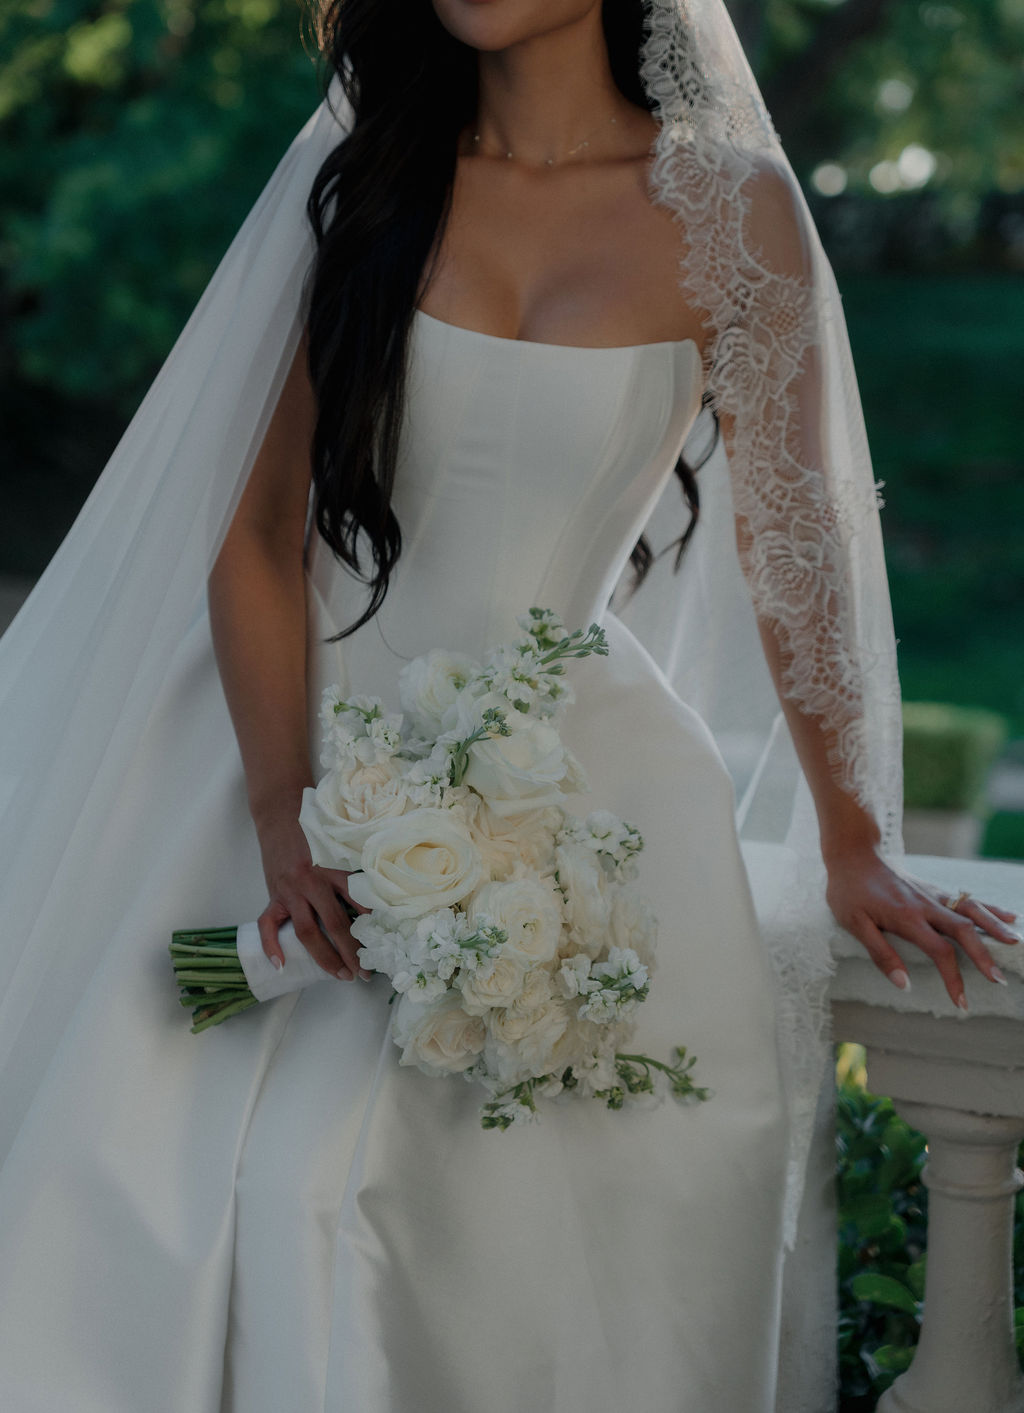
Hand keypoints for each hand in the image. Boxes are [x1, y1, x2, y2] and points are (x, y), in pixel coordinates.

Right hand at [256, 814, 370, 981]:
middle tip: (365, 974)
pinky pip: (268, 925)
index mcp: (335, 868)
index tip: (384, 947)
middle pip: (335, 924)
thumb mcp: (340, 848)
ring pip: (307, 931)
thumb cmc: (316, 830)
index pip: (358, 903)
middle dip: (352, 953)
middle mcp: (313, 881)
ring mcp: (290, 890)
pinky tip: (281, 966)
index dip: (372, 928)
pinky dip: (272, 946)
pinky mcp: (272, 895)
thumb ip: (354, 872)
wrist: (281, 812)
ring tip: (340, 975)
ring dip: (325, 957)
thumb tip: (379, 904)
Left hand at [825, 846, 1021, 1009]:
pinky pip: (966, 899)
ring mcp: (932, 894)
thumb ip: (881, 954)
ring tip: (1015, 943)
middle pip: (964, 931)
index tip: (961, 1002)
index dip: (953, 978)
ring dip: (994, 927)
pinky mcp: (932, 889)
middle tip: (999, 981)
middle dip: (984, 957)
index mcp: (907, 917)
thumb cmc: (848, 891)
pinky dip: (988, 908)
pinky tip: (1008, 916)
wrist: (852, 853)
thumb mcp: (854, 924)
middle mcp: (926, 905)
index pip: (940, 952)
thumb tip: (905, 985)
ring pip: (971, 910)